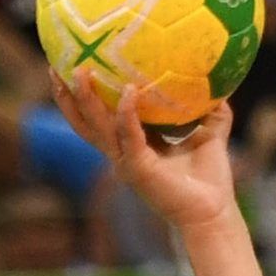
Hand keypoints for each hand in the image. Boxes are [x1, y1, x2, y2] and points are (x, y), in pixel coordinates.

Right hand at [72, 81, 238, 236]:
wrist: (214, 211)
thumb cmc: (210, 176)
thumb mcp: (210, 131)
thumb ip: (211, 105)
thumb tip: (220, 75)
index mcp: (131, 144)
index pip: (99, 116)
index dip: (82, 94)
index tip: (73, 64)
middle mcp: (122, 153)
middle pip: (84, 122)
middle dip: (67, 96)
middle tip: (56, 66)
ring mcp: (126, 162)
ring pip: (96, 127)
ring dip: (85, 99)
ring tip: (79, 71)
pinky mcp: (138, 168)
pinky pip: (128, 135)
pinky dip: (126, 112)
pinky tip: (129, 90)